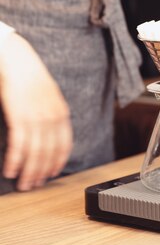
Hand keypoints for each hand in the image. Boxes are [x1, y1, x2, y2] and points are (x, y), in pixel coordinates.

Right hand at [0, 33, 72, 190]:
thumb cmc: (29, 75)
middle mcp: (52, 117)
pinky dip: (15, 160)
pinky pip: (19, 145)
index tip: (51, 174)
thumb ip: (51, 114)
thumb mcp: (48, 95)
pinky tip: (10, 170)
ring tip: (22, 183)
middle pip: (49, 153)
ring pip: (35, 153)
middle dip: (41, 172)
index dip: (58, 162)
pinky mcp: (19, 116)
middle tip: (33, 185)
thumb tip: (48, 133)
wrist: (16, 59)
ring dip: (28, 172)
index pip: (64, 145)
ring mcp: (36, 117)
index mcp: (61, 112)